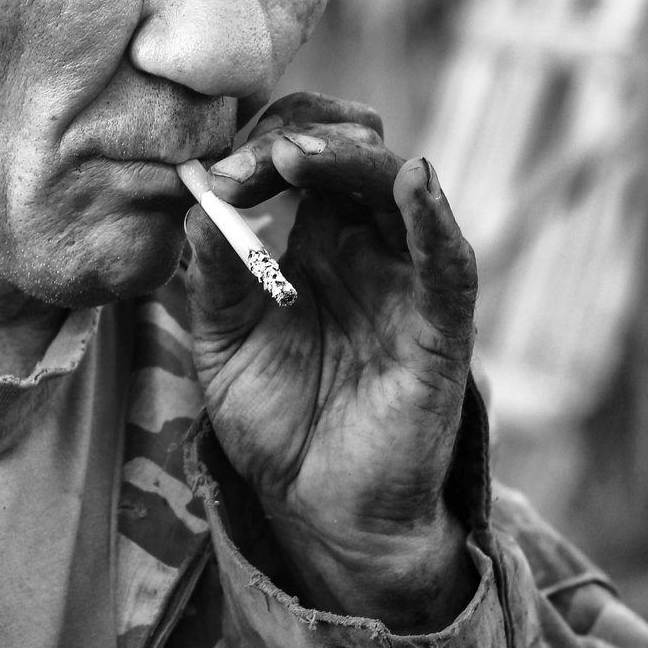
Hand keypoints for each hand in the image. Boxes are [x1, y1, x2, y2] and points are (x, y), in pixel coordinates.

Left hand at [185, 92, 478, 632]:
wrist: (317, 508)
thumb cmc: (275, 421)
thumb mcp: (221, 338)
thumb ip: (211, 272)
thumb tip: (198, 197)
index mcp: (315, 243)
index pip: (300, 160)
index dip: (258, 151)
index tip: (212, 174)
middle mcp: (367, 248)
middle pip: (352, 154)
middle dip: (300, 139)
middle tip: (253, 155)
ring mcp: (406, 282)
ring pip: (398, 189)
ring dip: (349, 161)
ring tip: (295, 153)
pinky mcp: (441, 327)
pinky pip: (449, 262)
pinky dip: (435, 218)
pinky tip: (413, 181)